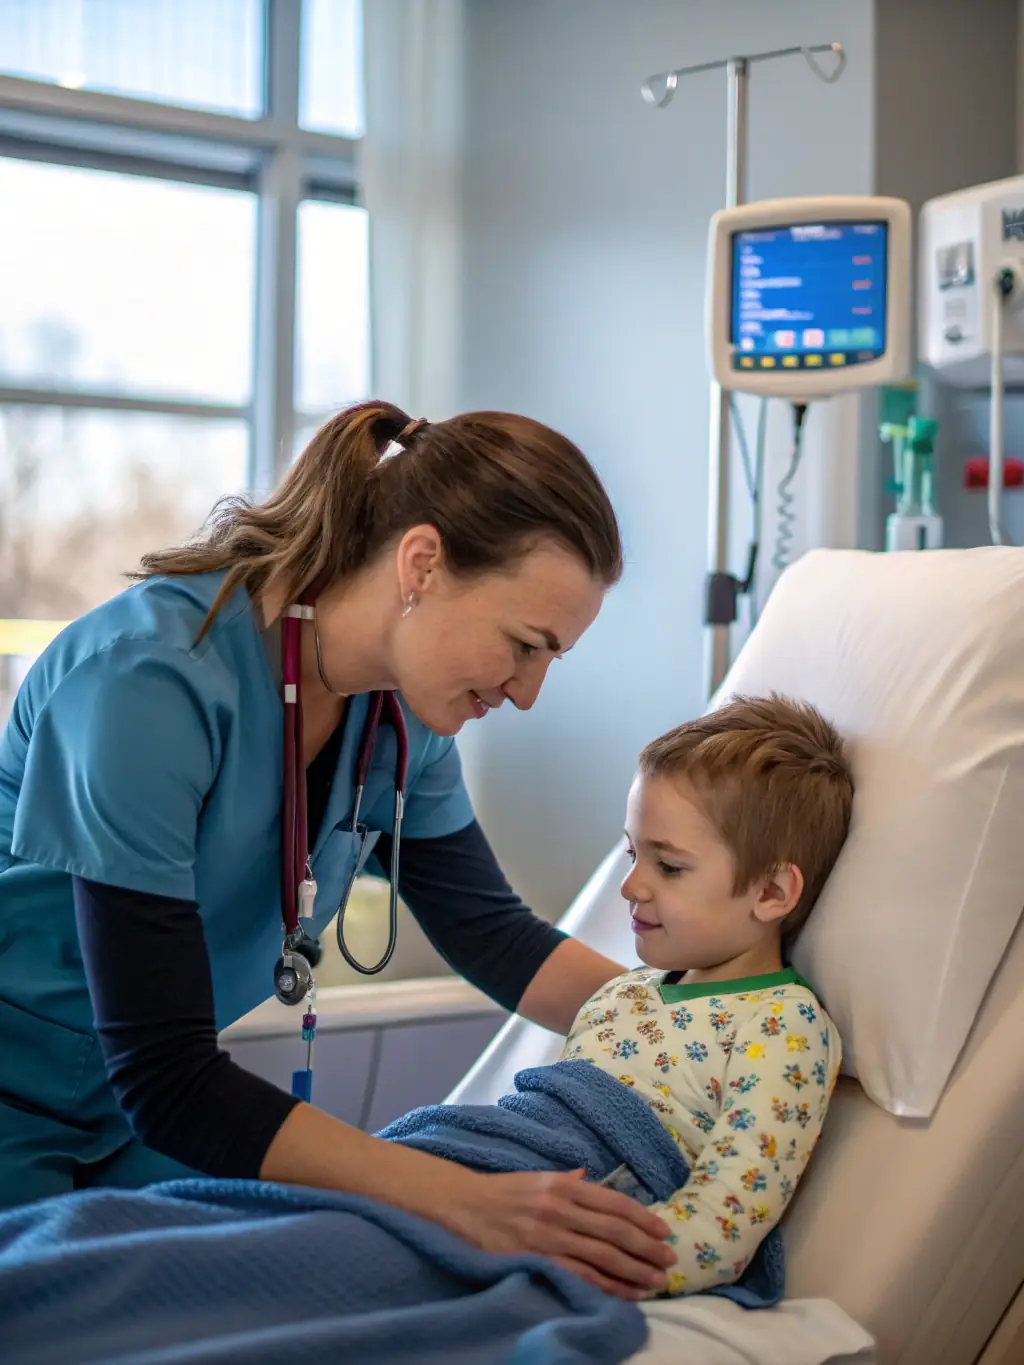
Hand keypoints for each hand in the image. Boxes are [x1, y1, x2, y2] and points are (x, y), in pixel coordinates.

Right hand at [446, 1167, 674, 1299]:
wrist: (462, 1206)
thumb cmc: (502, 1192)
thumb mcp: (537, 1177)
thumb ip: (566, 1180)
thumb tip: (589, 1177)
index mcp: (563, 1185)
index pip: (613, 1202)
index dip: (642, 1218)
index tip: (664, 1232)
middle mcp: (560, 1209)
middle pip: (614, 1231)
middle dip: (646, 1248)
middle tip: (669, 1261)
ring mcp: (549, 1237)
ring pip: (602, 1256)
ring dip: (634, 1271)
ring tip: (656, 1281)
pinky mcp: (536, 1260)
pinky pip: (579, 1276)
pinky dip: (605, 1286)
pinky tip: (625, 1292)